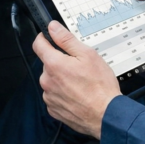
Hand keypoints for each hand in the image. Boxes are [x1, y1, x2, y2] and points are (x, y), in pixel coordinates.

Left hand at [32, 21, 120, 138]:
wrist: (106, 115)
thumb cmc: (100, 87)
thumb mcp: (87, 55)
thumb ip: (66, 39)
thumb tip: (53, 27)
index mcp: (53, 64)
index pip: (38, 45)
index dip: (44, 38)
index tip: (49, 37)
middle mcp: (47, 81)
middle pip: (48, 64)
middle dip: (60, 62)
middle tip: (78, 67)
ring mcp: (49, 97)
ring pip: (51, 81)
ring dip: (61, 79)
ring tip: (80, 84)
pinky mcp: (53, 109)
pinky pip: (54, 96)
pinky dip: (63, 94)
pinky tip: (77, 95)